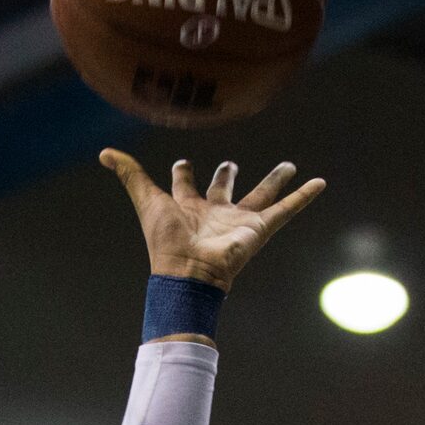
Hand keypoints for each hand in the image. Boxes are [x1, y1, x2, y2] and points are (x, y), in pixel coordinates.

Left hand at [100, 151, 326, 291]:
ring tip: (289, 165)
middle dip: (227, 175)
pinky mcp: (259, 229)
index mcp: (187, 207)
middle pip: (224, 189)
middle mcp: (214, 213)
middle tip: (231, 163)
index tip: (182, 161)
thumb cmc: (166, 240)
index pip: (185, 185)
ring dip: (275, 180)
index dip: (183, 173)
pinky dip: (304, 197)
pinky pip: (287, 210)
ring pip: (262, 195)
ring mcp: (238, 221)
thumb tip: (104, 152)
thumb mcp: (147, 199)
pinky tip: (320, 182)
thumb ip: (130, 174)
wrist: (189, 272)